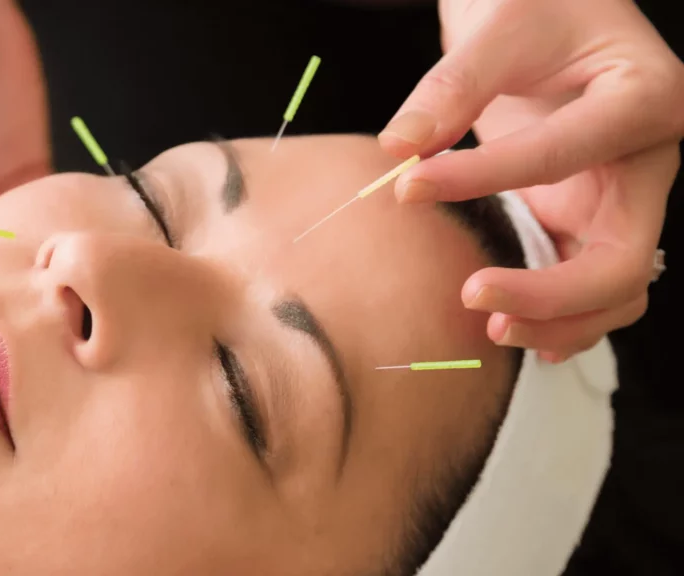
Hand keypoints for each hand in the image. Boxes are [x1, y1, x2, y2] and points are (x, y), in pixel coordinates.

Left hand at [378, 0, 683, 360]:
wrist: (556, 14)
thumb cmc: (539, 8)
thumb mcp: (498, 27)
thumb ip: (450, 87)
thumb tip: (400, 149)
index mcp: (643, 99)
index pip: (559, 155)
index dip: (482, 178)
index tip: (409, 187)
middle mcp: (649, 160)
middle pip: (623, 259)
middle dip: (549, 293)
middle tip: (471, 295)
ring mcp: (624, 197)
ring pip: (618, 289)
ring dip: (560, 322)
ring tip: (491, 330)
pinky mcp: (591, 218)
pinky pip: (594, 287)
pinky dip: (562, 318)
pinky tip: (514, 330)